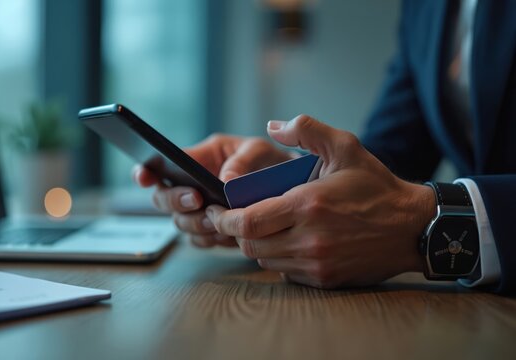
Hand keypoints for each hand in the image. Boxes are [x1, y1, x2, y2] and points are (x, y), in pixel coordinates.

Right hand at [134, 134, 292, 247]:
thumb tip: (226, 180)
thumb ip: (243, 160)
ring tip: (218, 221)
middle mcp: (192, 185)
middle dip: (176, 202)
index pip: (161, 165)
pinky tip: (227, 235)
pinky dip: (211, 240)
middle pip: (163, 199)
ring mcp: (201, 210)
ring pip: (181, 223)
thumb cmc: (272, 162)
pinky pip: (201, 240)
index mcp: (197, 159)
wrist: (292, 191)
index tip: (144, 177)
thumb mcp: (260, 150)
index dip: (145, 172)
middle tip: (198, 201)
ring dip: (196, 223)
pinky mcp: (213, 230)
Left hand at [205, 115, 435, 287]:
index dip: (223, 218)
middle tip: (233, 218)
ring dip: (255, 244)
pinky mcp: (324, 279)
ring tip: (260, 227)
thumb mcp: (346, 146)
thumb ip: (307, 129)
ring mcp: (317, 263)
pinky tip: (286, 241)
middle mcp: (309, 239)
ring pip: (264, 259)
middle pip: (248, 244)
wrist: (413, 228)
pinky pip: (285, 272)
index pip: (246, 222)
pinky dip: (277, 258)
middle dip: (235, 231)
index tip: (214, 209)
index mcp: (307, 205)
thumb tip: (271, 127)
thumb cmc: (376, 186)